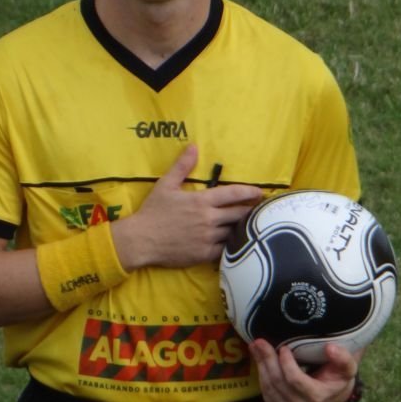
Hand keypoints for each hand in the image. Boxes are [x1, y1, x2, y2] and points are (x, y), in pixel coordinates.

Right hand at [112, 144, 262, 269]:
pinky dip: (232, 245)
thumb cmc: (153, 211)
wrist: (140, 240)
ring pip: (234, 232)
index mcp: (202, 201)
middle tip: (259, 208)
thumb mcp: (166, 184)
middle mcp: (209, 219)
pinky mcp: (204, 255)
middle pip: (239, 214)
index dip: (249, 192)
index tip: (260, 192)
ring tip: (251, 225)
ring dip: (242, 228)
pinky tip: (237, 242)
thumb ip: (182, 166)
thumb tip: (194, 146)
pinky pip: (226, 250)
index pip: (233, 194)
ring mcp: (208, 238)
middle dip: (250, 210)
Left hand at [250, 340, 360, 401]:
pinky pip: (266, 393)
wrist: (331, 397)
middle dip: (267, 360)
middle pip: (278, 383)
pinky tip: (259, 359)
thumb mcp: (347, 370)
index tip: (284, 348)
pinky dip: (261, 375)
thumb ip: (343, 359)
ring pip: (269, 388)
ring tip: (256, 346)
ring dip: (261, 365)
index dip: (287, 364)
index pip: (295, 381)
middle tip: (259, 341)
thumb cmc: (337, 379)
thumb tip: (331, 347)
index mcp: (317, 397)